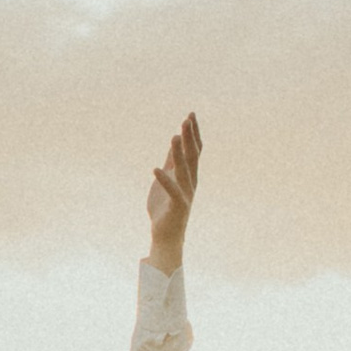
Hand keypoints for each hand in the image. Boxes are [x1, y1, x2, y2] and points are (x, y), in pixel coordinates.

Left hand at [146, 112, 200, 272]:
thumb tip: (174, 143)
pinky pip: (171, 191)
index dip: (193, 133)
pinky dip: (164, 180)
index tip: (190, 115)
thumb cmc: (165, 208)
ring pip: (184, 170)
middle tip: (186, 119)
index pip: (195, 150)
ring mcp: (185, 194)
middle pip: (192, 156)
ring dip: (178, 153)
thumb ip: (172, 163)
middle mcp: (191, 183)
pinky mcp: (177, 206)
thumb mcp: (167, 179)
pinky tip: (155, 169)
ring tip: (174, 137)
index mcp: (189, 176)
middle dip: (189, 138)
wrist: (166, 235)